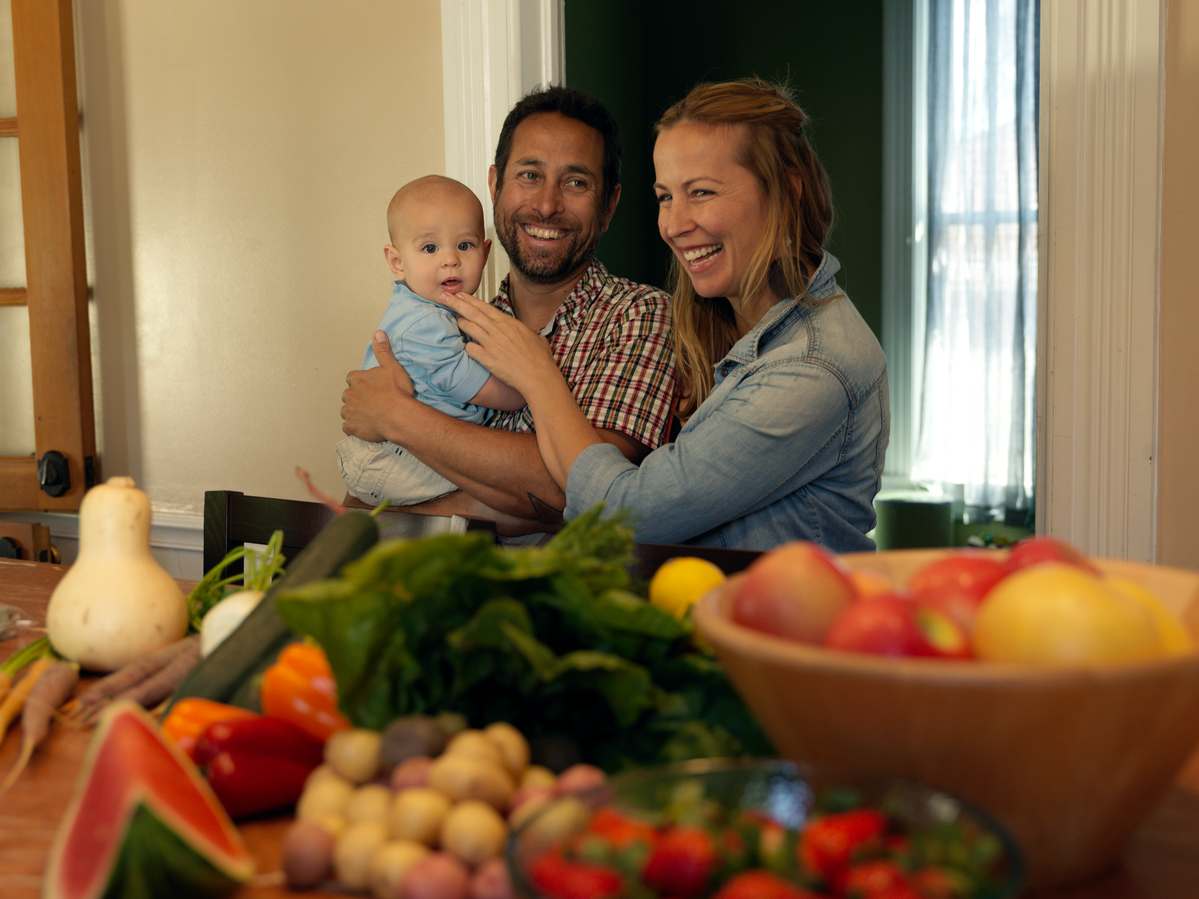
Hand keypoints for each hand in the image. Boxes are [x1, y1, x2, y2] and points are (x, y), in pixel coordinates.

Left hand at [340, 331, 415, 441]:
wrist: (399, 416)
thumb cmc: (397, 393)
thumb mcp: (393, 367)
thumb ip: (383, 351)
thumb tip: (377, 333)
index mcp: (357, 379)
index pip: (352, 378)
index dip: (361, 383)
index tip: (371, 388)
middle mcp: (349, 394)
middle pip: (348, 395)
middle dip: (357, 398)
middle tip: (373, 403)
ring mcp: (349, 411)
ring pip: (347, 411)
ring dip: (355, 412)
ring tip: (370, 415)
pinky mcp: (351, 427)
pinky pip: (348, 427)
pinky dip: (355, 427)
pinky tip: (366, 426)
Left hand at [440, 291, 555, 392]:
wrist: (539, 376)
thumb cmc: (540, 360)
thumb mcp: (536, 339)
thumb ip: (527, 334)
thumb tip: (529, 334)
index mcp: (510, 323)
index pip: (485, 307)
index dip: (471, 300)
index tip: (461, 294)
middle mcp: (499, 330)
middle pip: (473, 312)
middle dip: (456, 303)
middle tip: (444, 297)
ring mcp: (492, 344)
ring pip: (469, 327)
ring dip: (459, 322)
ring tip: (451, 318)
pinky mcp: (488, 359)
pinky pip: (470, 349)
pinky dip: (466, 347)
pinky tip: (464, 347)